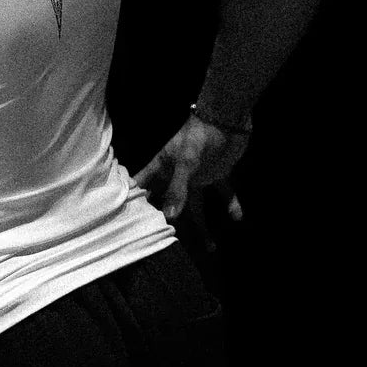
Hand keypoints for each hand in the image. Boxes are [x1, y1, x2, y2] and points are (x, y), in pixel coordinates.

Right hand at [132, 112, 248, 253]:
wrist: (227, 119)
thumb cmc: (199, 136)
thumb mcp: (186, 162)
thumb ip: (178, 189)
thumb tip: (170, 217)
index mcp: (161, 168)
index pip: (143, 188)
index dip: (135, 204)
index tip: (129, 225)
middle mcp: (175, 176)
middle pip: (168, 204)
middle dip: (170, 224)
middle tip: (169, 247)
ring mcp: (197, 177)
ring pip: (196, 206)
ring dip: (203, 225)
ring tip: (211, 248)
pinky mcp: (217, 175)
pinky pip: (223, 194)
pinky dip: (231, 205)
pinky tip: (238, 218)